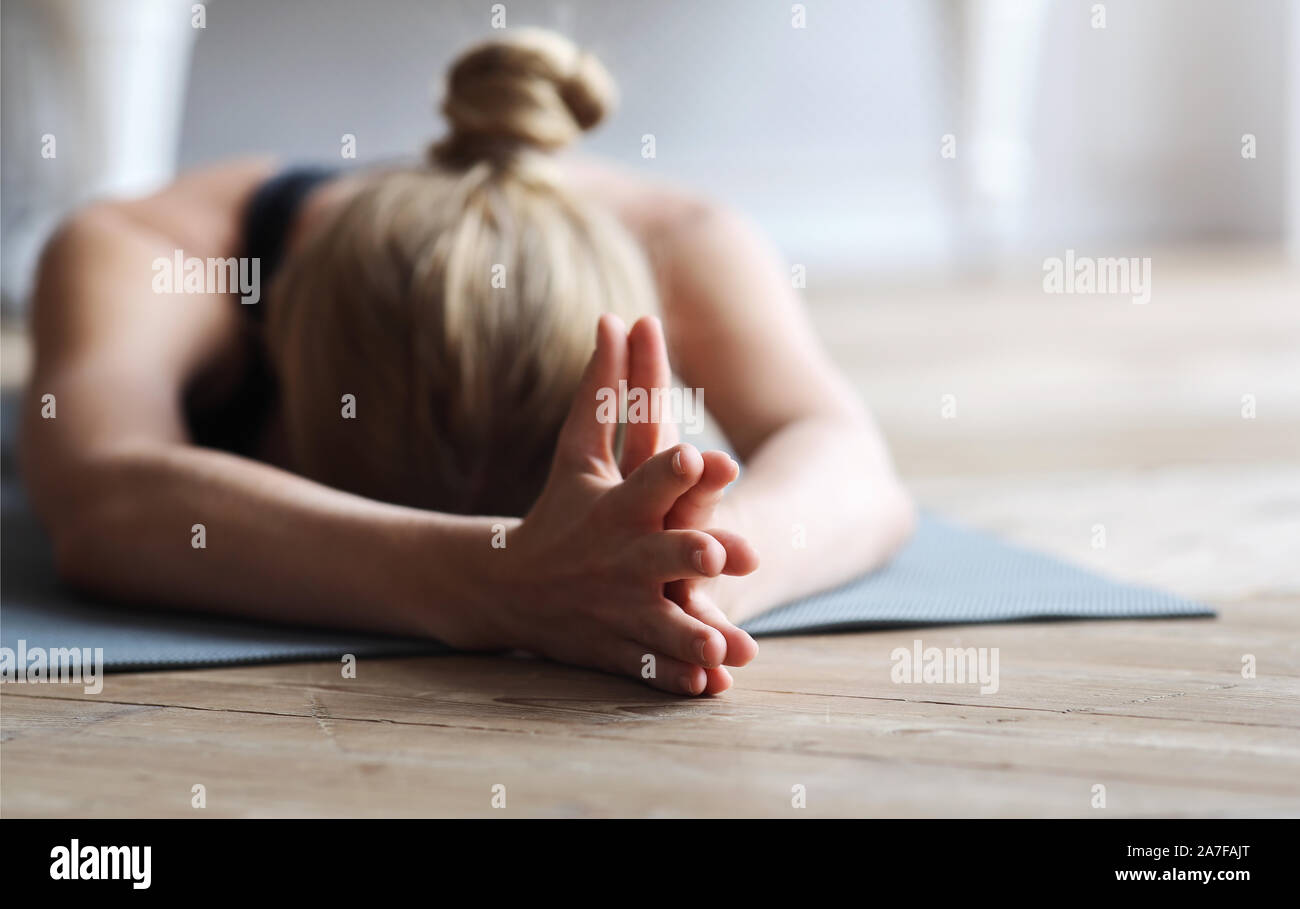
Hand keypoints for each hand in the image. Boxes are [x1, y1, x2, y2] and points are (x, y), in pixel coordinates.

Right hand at [495, 314, 757, 694]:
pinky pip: (653, 668)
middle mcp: (620, 558)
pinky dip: (677, 682)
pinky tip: (709, 691)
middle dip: (690, 556)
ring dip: (691, 636)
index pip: (645, 482)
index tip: (700, 457)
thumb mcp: (575, 456)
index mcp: (615, 508)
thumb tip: (614, 315)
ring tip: (727, 648)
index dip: (673, 471)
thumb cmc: (556, 512)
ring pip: (662, 625)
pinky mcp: (621, 647)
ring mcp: (620, 608)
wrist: (508, 589)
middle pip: (659, 556)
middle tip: (726, 554)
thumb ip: (602, 392)